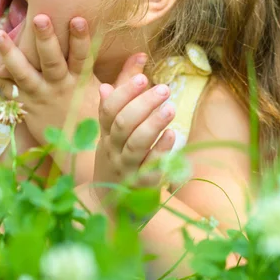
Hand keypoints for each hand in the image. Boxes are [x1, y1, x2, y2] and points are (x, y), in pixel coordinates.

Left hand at [0, 14, 145, 179]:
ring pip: (24, 72)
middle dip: (46, 39)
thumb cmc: (95, 120)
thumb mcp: (112, 98)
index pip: (82, 56)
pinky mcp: (25, 105)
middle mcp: (59, 86)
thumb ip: (126, 76)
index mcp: (82, 81)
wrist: (78, 155)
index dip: (81, 39)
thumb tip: (142, 55)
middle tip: (38, 17)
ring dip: (11, 52)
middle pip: (52, 60)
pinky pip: (8, 87)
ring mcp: (40, 96)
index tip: (78, 18)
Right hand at [93, 72, 175, 204]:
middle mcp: (113, 150)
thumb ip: (121, 100)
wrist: (107, 209)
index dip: (124, 93)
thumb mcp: (112, 133)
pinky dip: (161, 151)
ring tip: (170, 107)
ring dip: (153, 124)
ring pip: (136, 144)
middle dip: (142, 104)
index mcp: (105, 135)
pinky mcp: (142, 187)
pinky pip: (151, 168)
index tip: (142, 77)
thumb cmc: (115, 162)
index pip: (108, 110)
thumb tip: (125, 70)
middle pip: (123, 124)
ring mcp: (126, 169)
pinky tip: (173, 136)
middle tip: (163, 89)